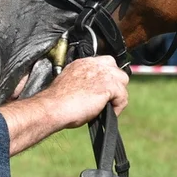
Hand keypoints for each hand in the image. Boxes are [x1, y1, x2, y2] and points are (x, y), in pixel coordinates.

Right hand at [0, 55, 128, 155]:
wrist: (53, 107)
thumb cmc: (56, 101)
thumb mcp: (70, 84)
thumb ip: (82, 82)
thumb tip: (91, 91)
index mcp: (82, 62)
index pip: (104, 63)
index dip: (107, 77)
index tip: (104, 89)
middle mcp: (94, 64)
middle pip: (116, 69)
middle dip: (115, 84)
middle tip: (108, 98)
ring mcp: (103, 74)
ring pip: (123, 81)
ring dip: (118, 95)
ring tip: (108, 107)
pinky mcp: (109, 86)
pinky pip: (123, 97)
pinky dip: (118, 108)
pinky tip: (106, 114)